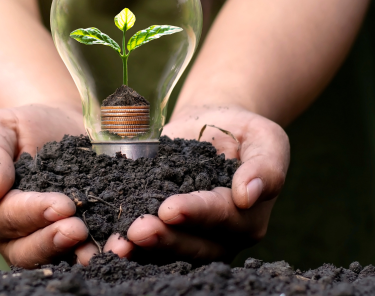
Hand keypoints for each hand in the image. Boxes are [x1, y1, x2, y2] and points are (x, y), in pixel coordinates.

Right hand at [0, 103, 91, 267]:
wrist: (55, 126)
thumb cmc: (18, 127)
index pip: (8, 218)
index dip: (33, 213)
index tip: (61, 204)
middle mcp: (15, 236)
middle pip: (29, 250)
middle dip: (54, 241)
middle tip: (79, 229)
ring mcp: (47, 241)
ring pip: (59, 258)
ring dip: (81, 254)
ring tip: (102, 247)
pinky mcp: (78, 239)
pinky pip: (87, 250)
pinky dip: (105, 248)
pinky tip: (122, 243)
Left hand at [109, 105, 289, 263]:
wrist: (213, 124)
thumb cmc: (243, 130)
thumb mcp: (265, 138)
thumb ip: (265, 166)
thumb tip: (248, 195)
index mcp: (249, 217)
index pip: (223, 218)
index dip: (197, 213)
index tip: (171, 208)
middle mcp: (222, 237)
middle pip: (196, 245)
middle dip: (166, 237)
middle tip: (138, 230)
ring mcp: (193, 238)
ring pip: (171, 251)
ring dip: (144, 248)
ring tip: (120, 241)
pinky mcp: (167, 231)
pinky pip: (150, 243)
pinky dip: (130, 243)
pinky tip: (109, 240)